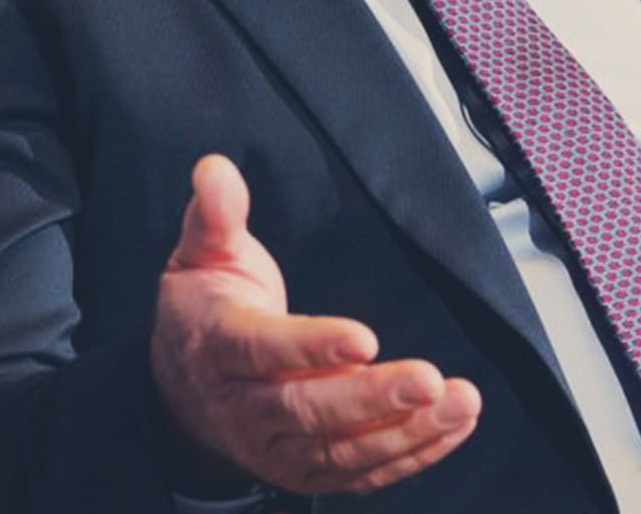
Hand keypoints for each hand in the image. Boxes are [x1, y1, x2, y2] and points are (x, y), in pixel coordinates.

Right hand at [150, 154, 481, 495]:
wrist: (181, 385)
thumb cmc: (205, 306)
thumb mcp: (201, 252)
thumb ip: (215, 213)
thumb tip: (216, 169)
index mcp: (220, 347)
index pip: (264, 350)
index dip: (312, 348)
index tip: (365, 338)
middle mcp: (245, 408)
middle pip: (310, 411)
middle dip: (373, 399)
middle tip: (430, 380)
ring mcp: (276, 446)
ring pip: (342, 450)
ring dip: (406, 432)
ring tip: (460, 402)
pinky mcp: (306, 468)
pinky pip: (360, 472)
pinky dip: (411, 454)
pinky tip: (451, 426)